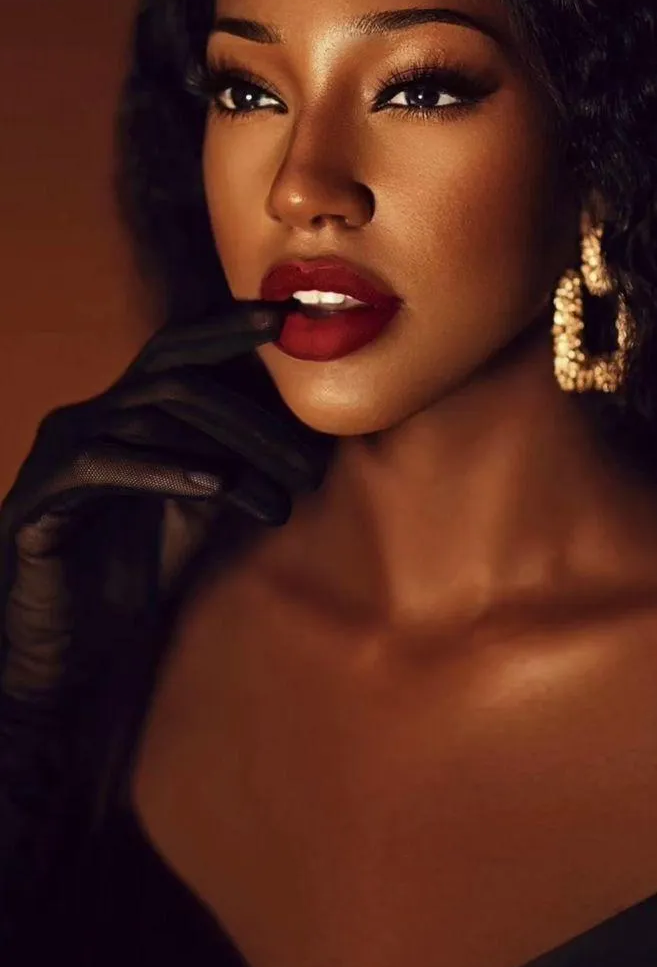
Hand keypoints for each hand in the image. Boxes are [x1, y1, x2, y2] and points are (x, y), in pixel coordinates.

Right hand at [0, 299, 331, 689]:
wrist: (77, 648)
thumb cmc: (140, 569)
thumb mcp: (202, 504)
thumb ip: (238, 459)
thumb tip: (309, 434)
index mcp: (123, 410)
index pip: (175, 349)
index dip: (226, 328)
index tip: (285, 318)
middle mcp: (87, 417)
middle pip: (176, 382)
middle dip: (253, 419)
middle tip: (309, 468)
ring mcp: (57, 452)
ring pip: (149, 419)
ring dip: (230, 455)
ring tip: (280, 501)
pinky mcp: (38, 496)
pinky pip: (102, 463)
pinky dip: (165, 468)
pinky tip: (215, 487)